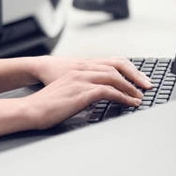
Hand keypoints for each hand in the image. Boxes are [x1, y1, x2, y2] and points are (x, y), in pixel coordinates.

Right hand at [26, 57, 152, 129]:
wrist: (32, 109)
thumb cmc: (45, 105)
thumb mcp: (65, 93)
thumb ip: (79, 92)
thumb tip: (92, 100)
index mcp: (77, 71)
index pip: (106, 66)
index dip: (123, 73)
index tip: (134, 81)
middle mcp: (81, 72)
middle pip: (113, 70)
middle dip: (131, 79)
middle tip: (143, 88)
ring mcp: (81, 80)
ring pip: (113, 79)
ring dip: (129, 89)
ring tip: (139, 98)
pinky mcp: (82, 92)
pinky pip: (109, 91)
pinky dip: (123, 97)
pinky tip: (130, 103)